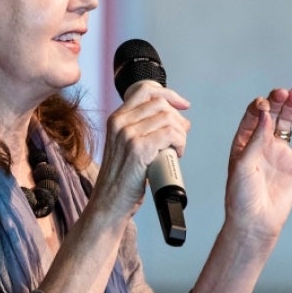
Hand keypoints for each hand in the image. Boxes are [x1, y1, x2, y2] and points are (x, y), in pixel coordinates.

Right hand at [93, 80, 191, 215]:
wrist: (109, 202)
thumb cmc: (120, 178)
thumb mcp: (124, 145)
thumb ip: (141, 128)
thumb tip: (174, 118)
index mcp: (116, 119)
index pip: (145, 90)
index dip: (169, 94)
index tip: (182, 105)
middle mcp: (120, 123)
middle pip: (161, 103)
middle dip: (178, 118)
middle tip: (180, 136)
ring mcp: (128, 135)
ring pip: (168, 118)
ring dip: (180, 133)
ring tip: (176, 149)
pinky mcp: (139, 148)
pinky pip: (171, 134)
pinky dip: (180, 143)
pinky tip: (175, 154)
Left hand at [224, 86, 291, 246]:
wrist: (256, 220)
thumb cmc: (241, 195)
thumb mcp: (242, 164)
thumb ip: (255, 140)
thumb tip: (266, 115)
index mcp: (243, 143)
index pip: (252, 117)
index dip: (258, 107)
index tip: (263, 103)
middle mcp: (261, 145)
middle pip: (270, 115)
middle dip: (275, 101)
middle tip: (281, 91)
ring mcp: (279, 152)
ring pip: (286, 123)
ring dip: (290, 107)